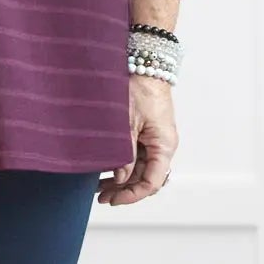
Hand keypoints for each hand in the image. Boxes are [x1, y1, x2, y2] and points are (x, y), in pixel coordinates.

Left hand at [97, 75, 176, 206]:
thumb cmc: (140, 87)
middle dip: (124, 191)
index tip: (113, 200)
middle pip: (145, 179)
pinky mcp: (146, 133)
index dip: (132, 195)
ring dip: (122, 181)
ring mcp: (155, 140)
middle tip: (101, 198)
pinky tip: (106, 172)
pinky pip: (136, 157)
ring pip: (140, 170)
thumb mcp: (127, 123)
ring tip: (99, 189)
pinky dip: (123, 166)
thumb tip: (120, 179)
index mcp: (164, 145)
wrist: (144, 63)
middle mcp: (163, 146)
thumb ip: (125, 153)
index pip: (152, 182)